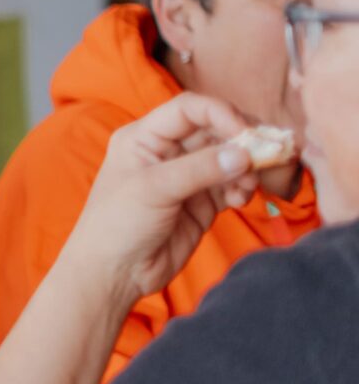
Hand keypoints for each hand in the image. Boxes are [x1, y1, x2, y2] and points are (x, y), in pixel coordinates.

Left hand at [60, 92, 258, 305]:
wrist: (115, 274)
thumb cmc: (117, 225)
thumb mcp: (153, 190)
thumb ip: (200, 169)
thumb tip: (244, 153)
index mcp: (143, 137)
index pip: (190, 109)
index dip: (222, 114)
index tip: (246, 133)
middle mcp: (166, 151)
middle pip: (217, 130)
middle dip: (244, 140)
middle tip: (268, 155)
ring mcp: (187, 176)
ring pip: (230, 157)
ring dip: (247, 167)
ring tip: (248, 186)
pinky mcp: (202, 201)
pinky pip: (234, 183)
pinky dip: (244, 187)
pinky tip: (240, 201)